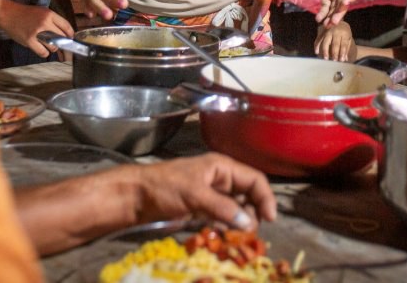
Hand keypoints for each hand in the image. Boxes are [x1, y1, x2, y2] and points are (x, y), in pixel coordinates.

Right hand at [0, 3, 73, 56]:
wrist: (8, 14)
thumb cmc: (26, 13)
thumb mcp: (42, 11)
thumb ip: (52, 20)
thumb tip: (64, 32)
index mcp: (49, 14)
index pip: (66, 26)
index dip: (70, 34)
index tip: (70, 38)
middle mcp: (45, 23)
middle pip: (61, 37)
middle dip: (62, 42)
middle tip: (60, 44)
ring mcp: (37, 32)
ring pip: (53, 46)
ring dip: (52, 48)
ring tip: (48, 45)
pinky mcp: (30, 41)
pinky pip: (43, 52)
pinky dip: (44, 53)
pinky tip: (42, 49)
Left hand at [133, 154, 276, 230]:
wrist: (135, 197)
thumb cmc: (163, 187)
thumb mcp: (195, 194)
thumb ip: (223, 208)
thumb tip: (249, 224)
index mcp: (222, 167)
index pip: (254, 180)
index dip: (265, 197)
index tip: (270, 219)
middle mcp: (220, 180)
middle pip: (248, 196)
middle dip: (253, 214)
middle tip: (249, 234)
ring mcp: (211, 196)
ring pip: (236, 211)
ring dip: (239, 225)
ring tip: (237, 238)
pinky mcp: (202, 211)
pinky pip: (222, 220)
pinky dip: (226, 229)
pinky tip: (224, 238)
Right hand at [314, 21, 355, 61]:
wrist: (339, 22)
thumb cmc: (344, 33)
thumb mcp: (348, 39)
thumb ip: (346, 49)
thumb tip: (344, 59)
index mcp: (344, 33)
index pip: (343, 44)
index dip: (342, 52)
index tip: (342, 60)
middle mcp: (336, 31)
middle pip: (335, 43)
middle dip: (334, 53)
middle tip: (334, 60)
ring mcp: (328, 31)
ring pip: (325, 42)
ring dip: (325, 50)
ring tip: (326, 58)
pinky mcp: (322, 31)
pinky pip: (318, 39)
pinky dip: (317, 46)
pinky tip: (317, 52)